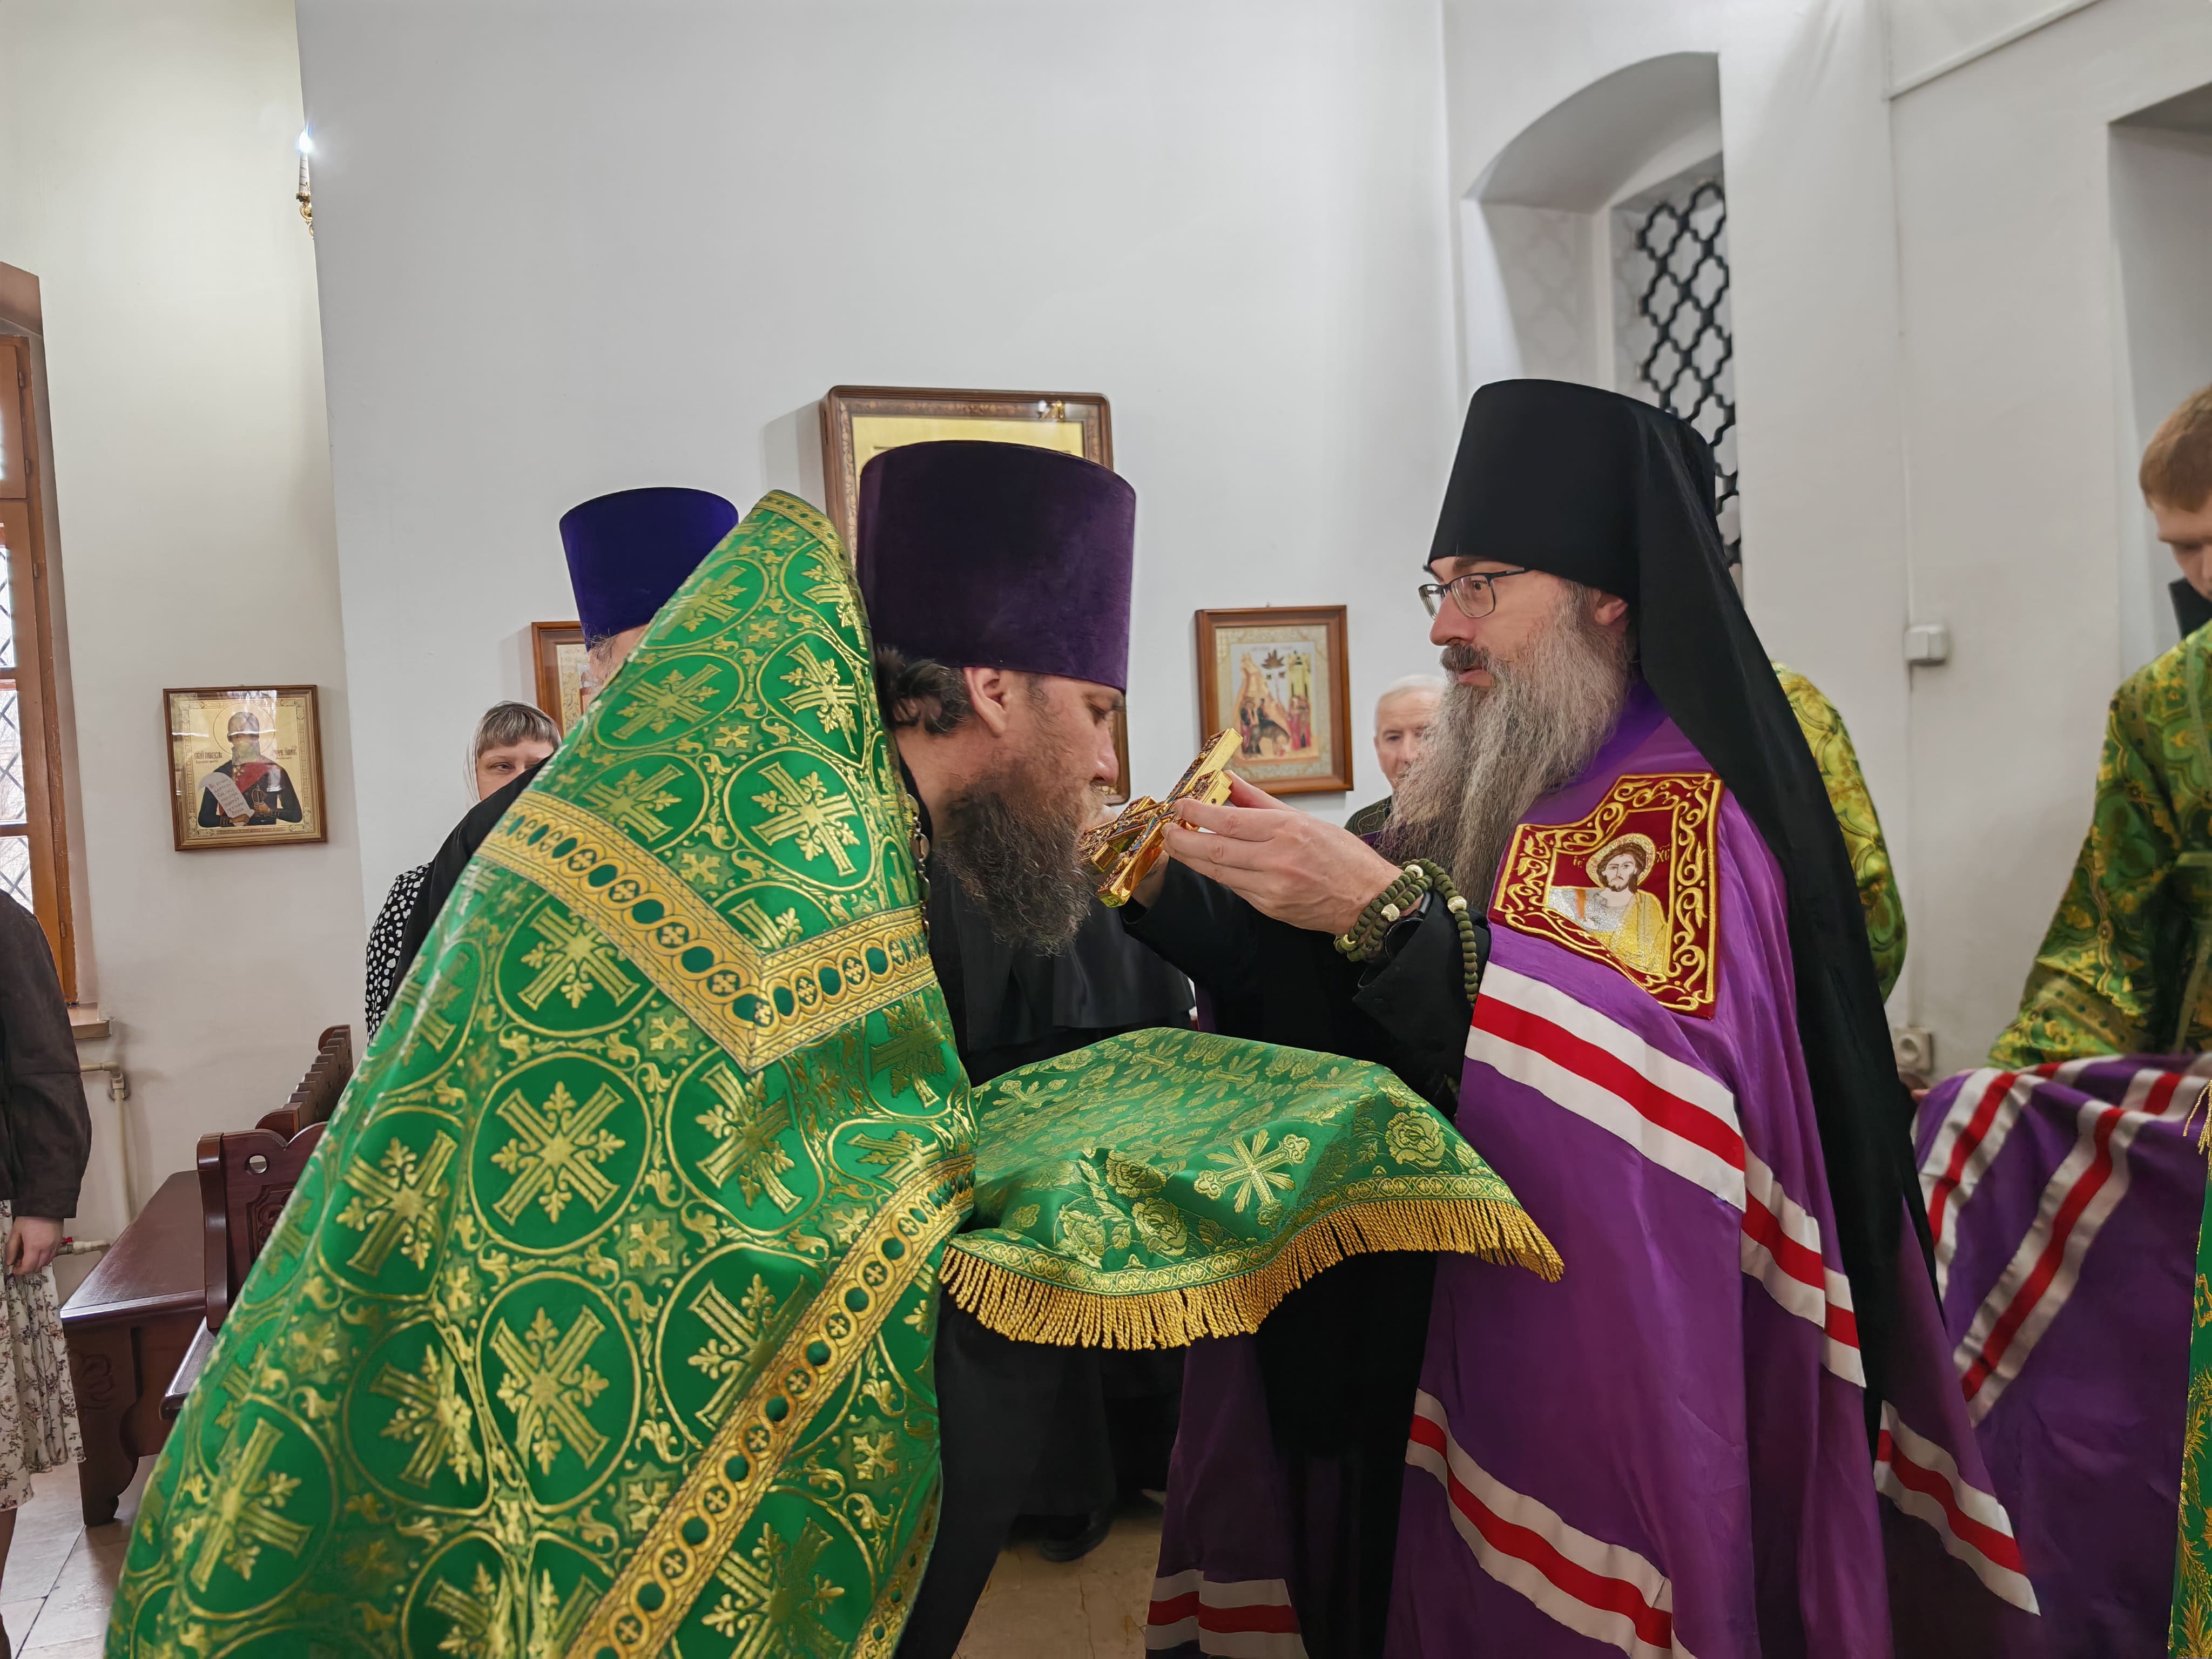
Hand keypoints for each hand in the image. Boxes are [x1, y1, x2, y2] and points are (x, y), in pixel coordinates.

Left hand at [6, 1216, 60, 1276]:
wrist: (47, 1205)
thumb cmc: (32, 1216)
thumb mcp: (16, 1232)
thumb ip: (11, 1248)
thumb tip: (9, 1260)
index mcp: (34, 1246)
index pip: (28, 1267)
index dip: (20, 1271)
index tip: (15, 1269)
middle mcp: (46, 1247)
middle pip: (38, 1266)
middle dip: (28, 1268)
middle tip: (20, 1263)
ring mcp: (54, 1244)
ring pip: (46, 1262)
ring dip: (37, 1263)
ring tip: (29, 1257)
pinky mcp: (59, 1240)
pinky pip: (53, 1255)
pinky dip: (45, 1257)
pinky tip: (39, 1252)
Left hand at [1162, 775, 1399, 935]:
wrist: (1368, 900)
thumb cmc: (1343, 857)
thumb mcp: (1304, 819)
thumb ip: (1259, 801)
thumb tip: (1228, 780)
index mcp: (1286, 830)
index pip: (1228, 820)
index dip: (1197, 813)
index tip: (1180, 805)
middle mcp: (1277, 859)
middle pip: (1214, 850)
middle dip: (1183, 840)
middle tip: (1168, 830)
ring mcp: (1271, 888)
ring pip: (1219, 872)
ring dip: (1193, 858)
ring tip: (1178, 844)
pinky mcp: (1270, 908)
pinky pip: (1235, 887)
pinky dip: (1219, 874)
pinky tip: (1209, 863)